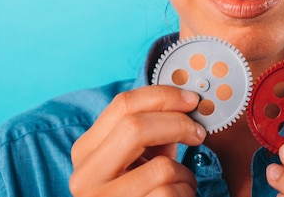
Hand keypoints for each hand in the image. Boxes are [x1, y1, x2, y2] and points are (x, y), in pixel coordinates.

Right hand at [69, 85, 206, 196]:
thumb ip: (154, 128)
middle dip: (177, 124)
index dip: (163, 96)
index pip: (122, 104)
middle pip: (135, 127)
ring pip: (161, 168)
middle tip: (199, 132)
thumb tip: (186, 101)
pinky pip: (169, 193)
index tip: (191, 100)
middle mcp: (85, 175)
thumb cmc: (144, 189)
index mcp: (86, 150)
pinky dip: (184, 193)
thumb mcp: (142, 156)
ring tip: (182, 183)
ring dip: (185, 174)